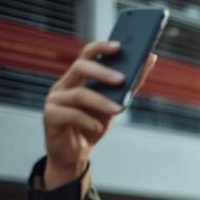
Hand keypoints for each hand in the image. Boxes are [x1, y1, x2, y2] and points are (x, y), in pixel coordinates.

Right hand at [43, 41, 156, 188]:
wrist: (75, 153)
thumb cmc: (93, 125)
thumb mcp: (115, 104)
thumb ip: (131, 83)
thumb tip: (150, 57)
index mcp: (78, 78)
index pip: (88, 54)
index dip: (102, 47)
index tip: (120, 46)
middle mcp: (64, 84)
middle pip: (80, 67)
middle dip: (102, 72)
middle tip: (122, 80)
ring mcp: (54, 98)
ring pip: (79, 93)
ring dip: (102, 102)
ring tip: (119, 110)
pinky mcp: (49, 115)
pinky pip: (71, 114)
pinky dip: (89, 121)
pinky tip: (98, 129)